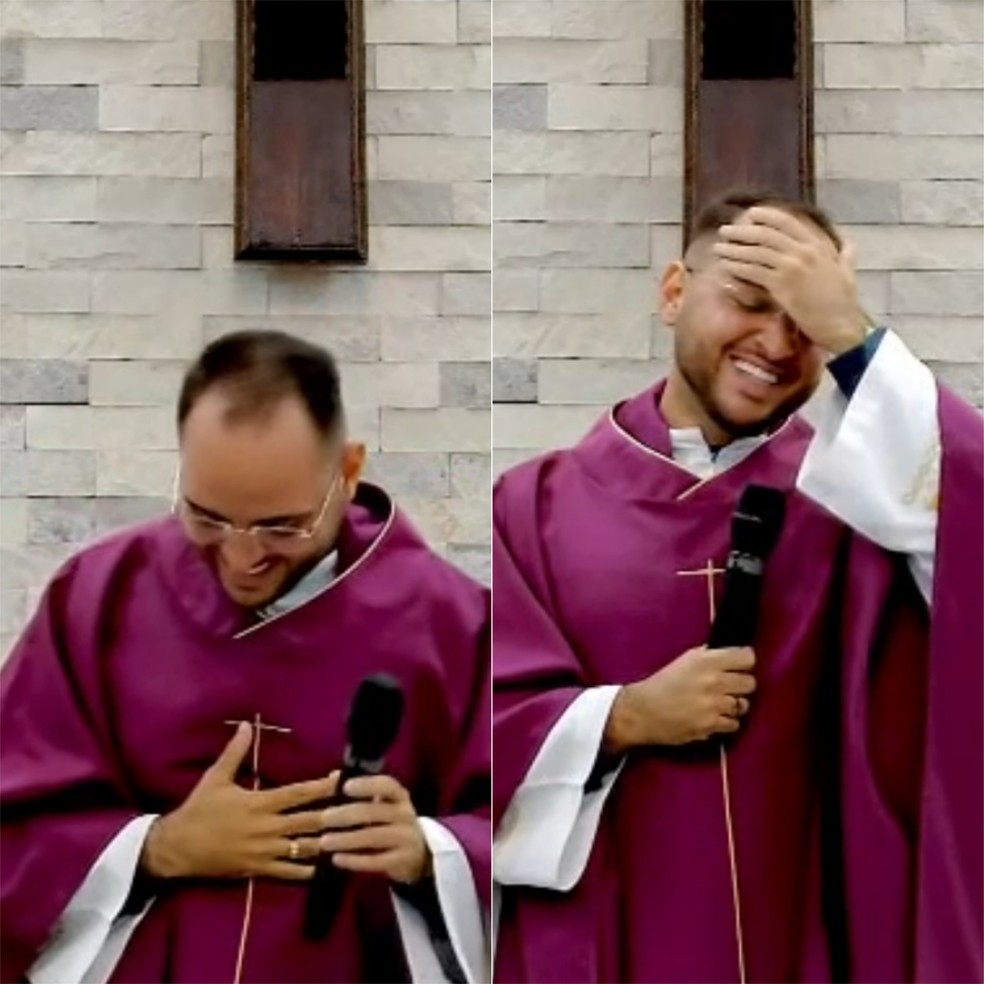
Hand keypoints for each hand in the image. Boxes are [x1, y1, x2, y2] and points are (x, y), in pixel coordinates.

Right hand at [140, 722, 336, 881]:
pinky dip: (308, 870)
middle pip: (309, 821)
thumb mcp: (215, 777)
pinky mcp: (258, 869)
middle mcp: (268, 827)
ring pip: (304, 848)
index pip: (299, 793)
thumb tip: (247, 724)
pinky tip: (326, 867)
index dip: (323, 786)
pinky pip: (289, 872)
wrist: (176, 848)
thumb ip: (235, 751)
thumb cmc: (198, 809)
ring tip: (350, 838)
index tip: (342, 779)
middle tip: (357, 810)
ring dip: (327, 843)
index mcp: (260, 803)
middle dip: (334, 815)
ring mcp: (265, 851)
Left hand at [318, 774, 431, 885]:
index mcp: (399, 796)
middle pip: (374, 812)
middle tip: (323, 819)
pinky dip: (354, 860)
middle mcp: (405, 814)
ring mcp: (405, 838)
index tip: (345, 787)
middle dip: (346, 815)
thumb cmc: (392, 822)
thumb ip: (360, 791)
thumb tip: (333, 776)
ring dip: (346, 839)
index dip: (366, 785)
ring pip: (373, 837)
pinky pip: (376, 861)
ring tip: (324, 841)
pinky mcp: (401, 861)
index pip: (386, 785)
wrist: (419, 853)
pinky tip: (336, 859)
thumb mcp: (384, 804)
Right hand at [604, 646, 755, 752]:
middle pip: (750, 683)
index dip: (744, 662)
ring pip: (744, 705)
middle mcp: (713, 680)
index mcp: (706, 660)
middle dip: (741, 685)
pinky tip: (714, 718)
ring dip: (734, 706)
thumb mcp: (685, 660)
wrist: (643, 711)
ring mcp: (714, 705)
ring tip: (719, 705)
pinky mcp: (711, 725)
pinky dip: (726, 722)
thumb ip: (709, 656)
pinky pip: (735, 724)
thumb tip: (731, 656)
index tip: (739, 667)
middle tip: (729, 688)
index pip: (747, 657)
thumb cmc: (663, 683)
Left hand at [712, 206, 868, 354]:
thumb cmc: (844, 302)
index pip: (787, 222)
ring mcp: (791, 267)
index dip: (766, 215)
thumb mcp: (848, 272)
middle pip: (766, 234)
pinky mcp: (781, 285)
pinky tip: (725, 266)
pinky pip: (753, 271)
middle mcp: (804, 251)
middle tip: (726, 230)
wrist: (840, 324)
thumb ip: (845, 255)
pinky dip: (737, 267)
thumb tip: (847, 245)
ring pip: (756, 251)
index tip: (750, 214)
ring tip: (718, 248)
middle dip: (742, 230)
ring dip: (734, 248)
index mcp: (818, 245)